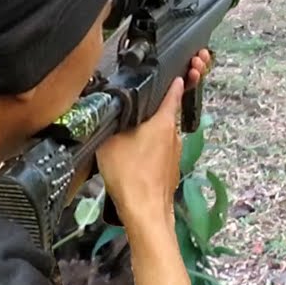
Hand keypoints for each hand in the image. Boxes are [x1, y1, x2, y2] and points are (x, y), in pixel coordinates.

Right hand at [95, 49, 211, 227]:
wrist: (146, 211)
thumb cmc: (129, 173)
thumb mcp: (110, 140)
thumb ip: (111, 122)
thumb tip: (108, 111)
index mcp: (164, 122)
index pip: (173, 93)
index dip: (174, 82)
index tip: (177, 73)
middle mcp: (174, 136)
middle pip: (165, 116)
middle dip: (153, 111)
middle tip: (137, 111)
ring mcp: (175, 155)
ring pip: (162, 137)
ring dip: (149, 135)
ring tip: (128, 139)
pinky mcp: (171, 171)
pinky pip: (160, 154)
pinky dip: (150, 152)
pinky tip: (134, 161)